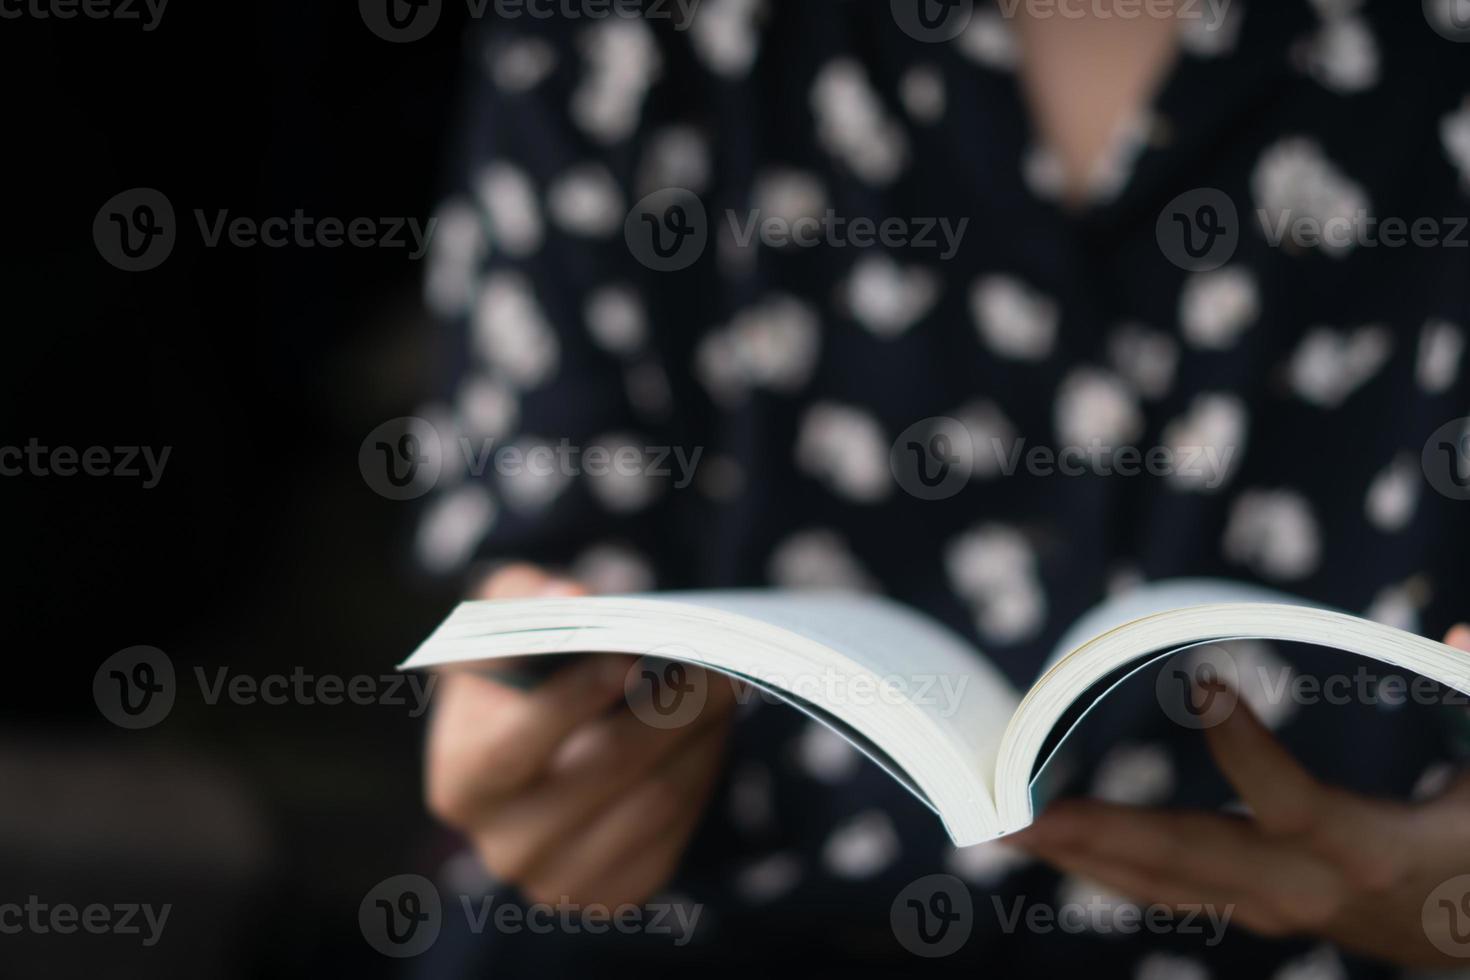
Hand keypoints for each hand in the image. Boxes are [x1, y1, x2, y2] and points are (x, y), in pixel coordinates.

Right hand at [425, 563, 735, 907]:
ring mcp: (558, 880)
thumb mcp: (506, 615)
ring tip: (723, 686)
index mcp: (461, 781)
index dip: (575, 698)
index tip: (633, 652)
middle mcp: (502, 845)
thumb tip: (571, 598)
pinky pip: (676, 833)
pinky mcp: (612, 894)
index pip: (514, 747)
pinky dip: (700, 774)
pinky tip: (707, 732)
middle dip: (669, 708)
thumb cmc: (523, 666)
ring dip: (699, 737)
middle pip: (604, 771)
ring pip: (654, 800)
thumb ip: (525, 597)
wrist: (544, 743)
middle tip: (715, 659)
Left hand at [1012, 626, 1469, 967]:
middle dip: (1096, 834)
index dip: (1244, 748)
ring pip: (1161, 884)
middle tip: (1014, 815)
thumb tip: (1466, 629)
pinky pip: (1167, 892)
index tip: (1203, 684)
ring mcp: (1272, 907)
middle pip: (1188, 856)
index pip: (1287, 797)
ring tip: (1005, 830)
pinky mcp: (1254, 911)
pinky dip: (1104, 868)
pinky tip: (1053, 846)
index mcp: (1365, 846)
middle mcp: (1304, 886)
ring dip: (1079, 855)